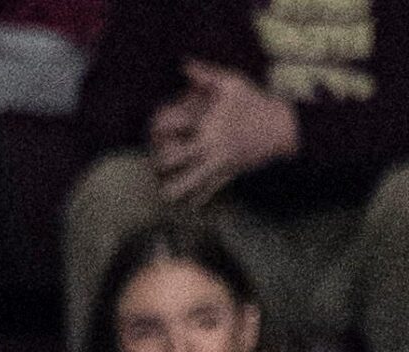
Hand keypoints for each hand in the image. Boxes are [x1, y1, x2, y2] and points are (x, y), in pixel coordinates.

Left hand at [154, 62, 299, 204]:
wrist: (283, 126)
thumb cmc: (255, 102)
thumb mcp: (232, 83)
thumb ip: (205, 74)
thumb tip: (183, 63)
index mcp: (204, 119)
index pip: (166, 123)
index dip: (154, 126)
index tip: (155, 128)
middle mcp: (206, 143)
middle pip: (166, 158)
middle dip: (156, 160)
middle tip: (157, 160)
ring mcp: (215, 162)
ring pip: (181, 185)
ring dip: (169, 188)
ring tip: (165, 186)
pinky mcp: (225, 177)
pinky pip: (202, 197)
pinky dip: (191, 201)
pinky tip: (186, 199)